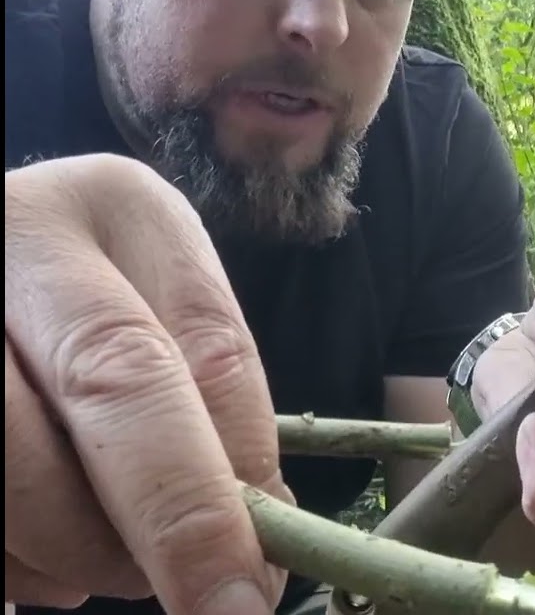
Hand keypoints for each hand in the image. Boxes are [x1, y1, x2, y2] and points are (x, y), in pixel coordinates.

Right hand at [5, 154, 291, 613]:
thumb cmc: (96, 306)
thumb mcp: (163, 316)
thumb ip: (211, 406)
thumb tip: (261, 543)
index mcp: (120, 208)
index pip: (201, 348)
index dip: (230, 479)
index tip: (257, 582)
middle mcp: (21, 229)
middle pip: (112, 379)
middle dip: (172, 516)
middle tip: (214, 605)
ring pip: (12, 455)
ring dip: (74, 549)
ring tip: (106, 567)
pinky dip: (8, 559)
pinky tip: (34, 556)